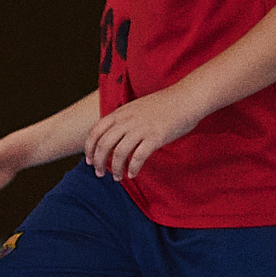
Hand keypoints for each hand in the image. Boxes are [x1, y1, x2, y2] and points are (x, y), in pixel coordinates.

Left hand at [84, 88, 202, 181]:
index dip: (89, 147)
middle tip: (99, 173)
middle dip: (98, 161)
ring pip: (119, 152)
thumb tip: (114, 136)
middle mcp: (128, 120)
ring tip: (117, 178)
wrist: (186, 98)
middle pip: (104, 144)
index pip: (95, 130)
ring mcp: (141, 128)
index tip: (89, 159)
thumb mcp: (136, 107)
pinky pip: (138, 156)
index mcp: (121, 112)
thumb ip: (124, 119)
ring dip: (115, 168)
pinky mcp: (156, 137)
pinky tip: (132, 175)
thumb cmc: (164, 104)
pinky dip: (133, 168)